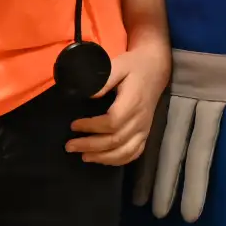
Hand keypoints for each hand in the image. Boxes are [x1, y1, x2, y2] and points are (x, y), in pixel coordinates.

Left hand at [65, 40, 170, 165]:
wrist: (155, 69)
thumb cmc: (133, 66)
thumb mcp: (118, 65)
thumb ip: (104, 80)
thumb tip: (89, 95)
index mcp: (133, 101)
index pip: (112, 122)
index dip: (91, 127)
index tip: (74, 125)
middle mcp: (140, 119)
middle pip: (115, 140)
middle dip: (90, 146)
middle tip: (69, 146)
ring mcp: (144, 129)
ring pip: (124, 152)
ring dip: (102, 157)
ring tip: (83, 156)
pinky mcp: (145, 133)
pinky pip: (133, 153)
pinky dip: (117, 160)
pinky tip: (102, 159)